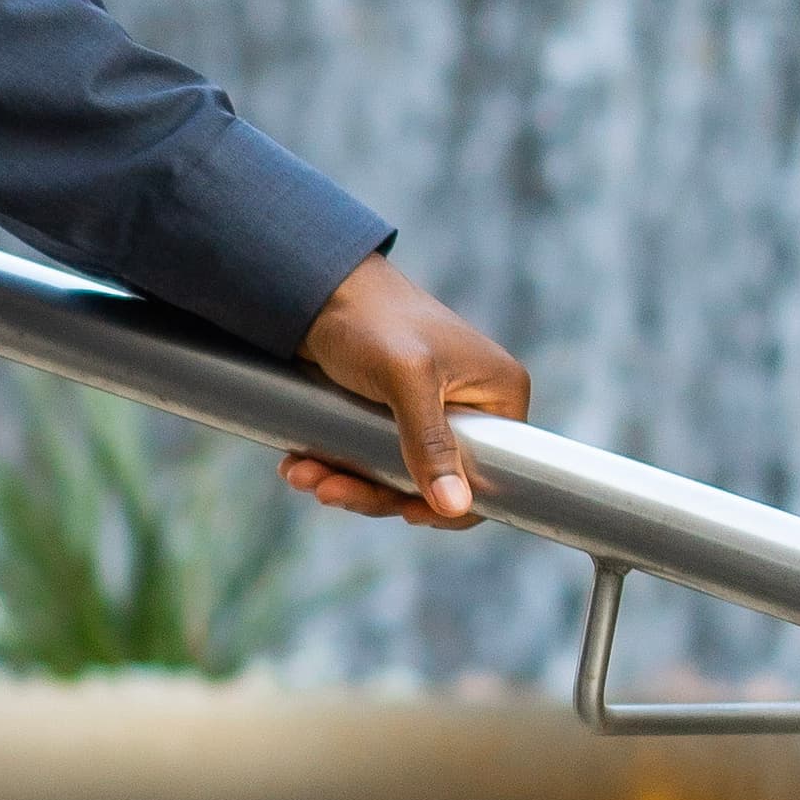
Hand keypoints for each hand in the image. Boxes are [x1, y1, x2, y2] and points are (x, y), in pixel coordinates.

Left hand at [288, 257, 528, 527]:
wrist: (317, 287)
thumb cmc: (370, 318)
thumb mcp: (405, 379)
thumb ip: (431, 443)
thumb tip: (455, 507)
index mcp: (498, 393)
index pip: (491, 475)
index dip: (448, 506)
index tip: (400, 512)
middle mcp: (471, 406)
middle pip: (435, 482)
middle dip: (376, 492)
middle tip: (325, 490)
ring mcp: (431, 412)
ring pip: (396, 476)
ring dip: (348, 482)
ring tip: (301, 474)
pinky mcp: (392, 415)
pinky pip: (371, 460)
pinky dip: (338, 466)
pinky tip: (301, 464)